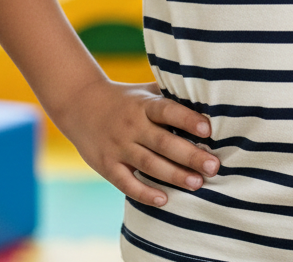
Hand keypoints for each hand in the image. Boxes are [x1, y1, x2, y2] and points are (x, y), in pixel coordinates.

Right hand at [53, 78, 219, 206]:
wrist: (79, 104)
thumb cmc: (125, 99)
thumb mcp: (145, 92)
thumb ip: (169, 97)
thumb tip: (207, 100)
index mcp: (144, 105)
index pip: (167, 111)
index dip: (187, 119)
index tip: (208, 129)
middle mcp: (132, 126)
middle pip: (163, 142)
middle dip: (190, 155)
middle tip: (213, 166)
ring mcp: (118, 147)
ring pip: (149, 164)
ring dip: (174, 175)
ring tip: (197, 183)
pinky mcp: (107, 166)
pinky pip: (127, 183)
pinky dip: (145, 193)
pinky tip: (164, 199)